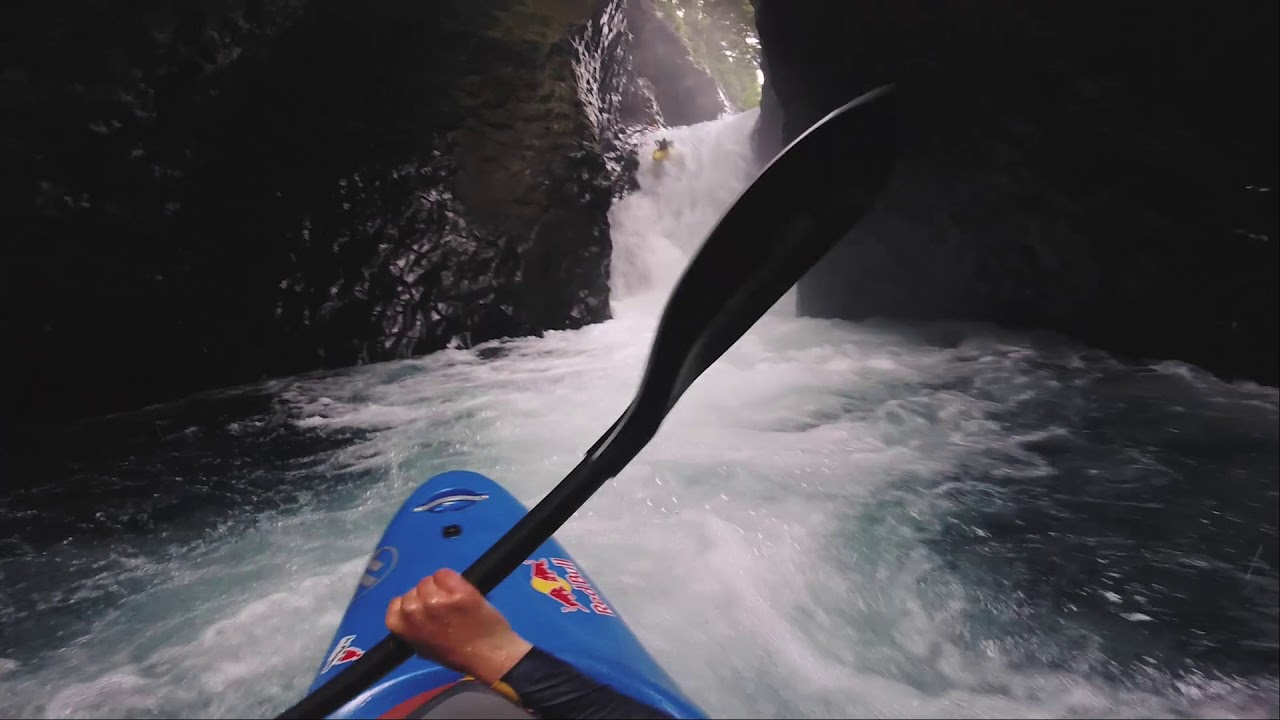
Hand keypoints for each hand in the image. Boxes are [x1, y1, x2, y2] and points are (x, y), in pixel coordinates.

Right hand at [385, 568, 532, 684]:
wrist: (488, 654)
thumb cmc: (455, 655)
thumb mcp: (423, 649)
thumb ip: (412, 630)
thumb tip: (409, 614)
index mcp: (402, 628)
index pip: (396, 603)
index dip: (412, 605)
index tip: (425, 612)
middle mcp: (415, 611)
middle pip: (415, 589)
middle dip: (427, 596)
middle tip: (444, 609)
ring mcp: (437, 600)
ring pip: (430, 580)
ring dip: (441, 587)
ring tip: (454, 602)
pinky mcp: (458, 591)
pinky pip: (445, 573)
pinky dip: (453, 579)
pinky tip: (461, 592)